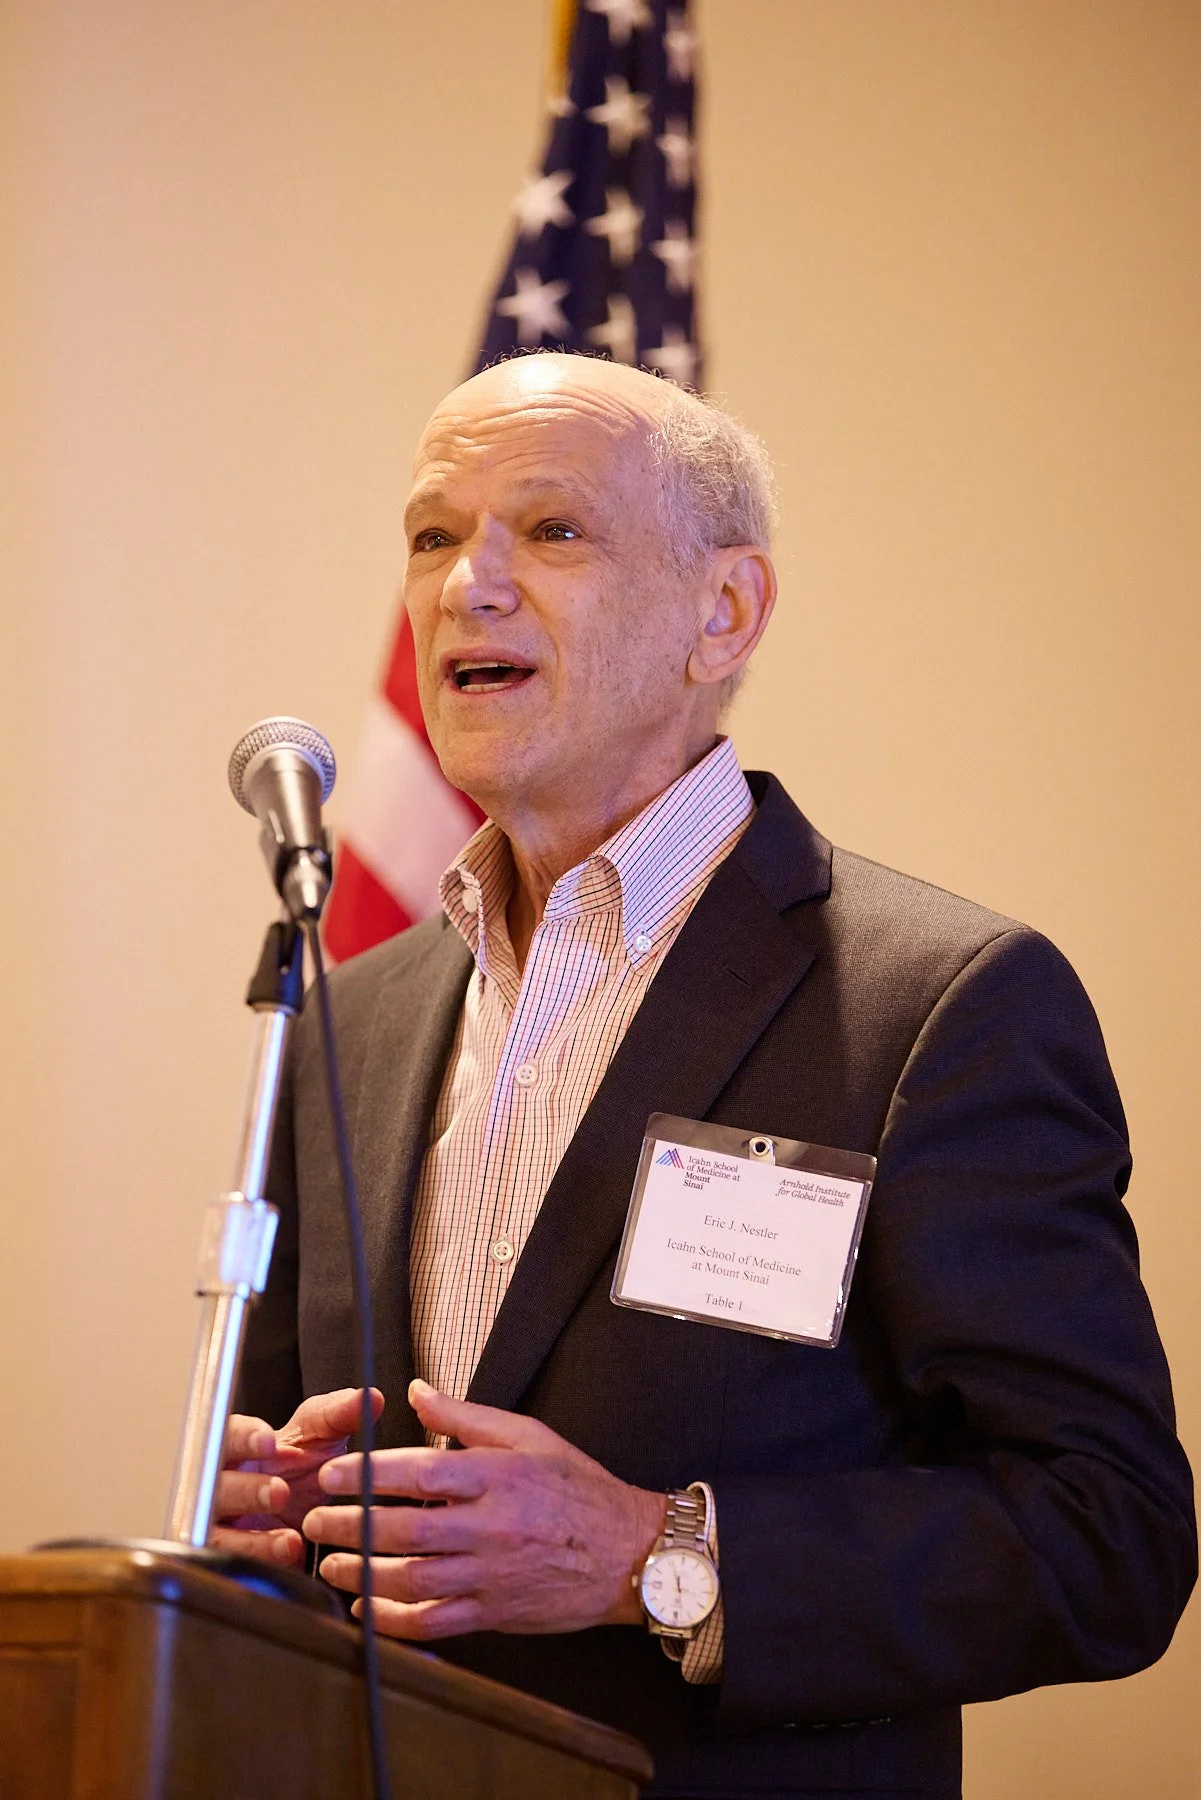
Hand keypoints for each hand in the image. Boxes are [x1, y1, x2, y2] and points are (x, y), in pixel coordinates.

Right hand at [211, 1386, 383, 1566]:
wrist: (301, 1513)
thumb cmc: (299, 1467)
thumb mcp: (321, 1437)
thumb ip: (339, 1415)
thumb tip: (369, 1398)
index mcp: (237, 1447)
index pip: (226, 1435)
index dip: (244, 1438)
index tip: (269, 1442)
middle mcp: (220, 1485)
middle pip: (215, 1486)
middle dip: (246, 1490)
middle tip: (280, 1491)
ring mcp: (221, 1525)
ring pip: (217, 1534)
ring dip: (252, 1538)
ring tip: (290, 1539)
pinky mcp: (231, 1559)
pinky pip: (232, 1567)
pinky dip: (261, 1565)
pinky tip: (288, 1561)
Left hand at [303, 1379, 665, 1640]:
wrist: (629, 1553)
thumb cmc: (578, 1489)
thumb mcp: (529, 1435)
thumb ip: (466, 1416)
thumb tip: (417, 1391)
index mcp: (499, 1476)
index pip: (422, 1472)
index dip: (369, 1474)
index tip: (333, 1474)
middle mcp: (493, 1526)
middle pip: (408, 1528)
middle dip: (352, 1525)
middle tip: (314, 1519)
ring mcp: (493, 1574)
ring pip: (415, 1579)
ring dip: (363, 1574)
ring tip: (330, 1565)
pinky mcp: (496, 1613)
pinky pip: (436, 1623)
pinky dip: (395, 1622)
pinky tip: (367, 1613)